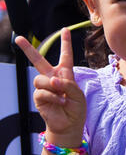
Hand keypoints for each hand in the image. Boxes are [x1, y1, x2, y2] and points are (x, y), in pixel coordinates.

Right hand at [15, 28, 85, 145]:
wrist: (69, 124)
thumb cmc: (76, 108)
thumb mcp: (78, 93)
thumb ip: (67, 84)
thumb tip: (52, 80)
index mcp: (65, 73)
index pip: (65, 56)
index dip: (65, 43)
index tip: (65, 30)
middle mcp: (52, 77)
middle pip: (38, 60)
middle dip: (28, 49)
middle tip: (18, 38)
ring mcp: (44, 87)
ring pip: (41, 79)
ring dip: (53, 87)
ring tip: (62, 95)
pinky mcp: (38, 97)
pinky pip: (42, 92)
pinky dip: (53, 96)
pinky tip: (60, 101)